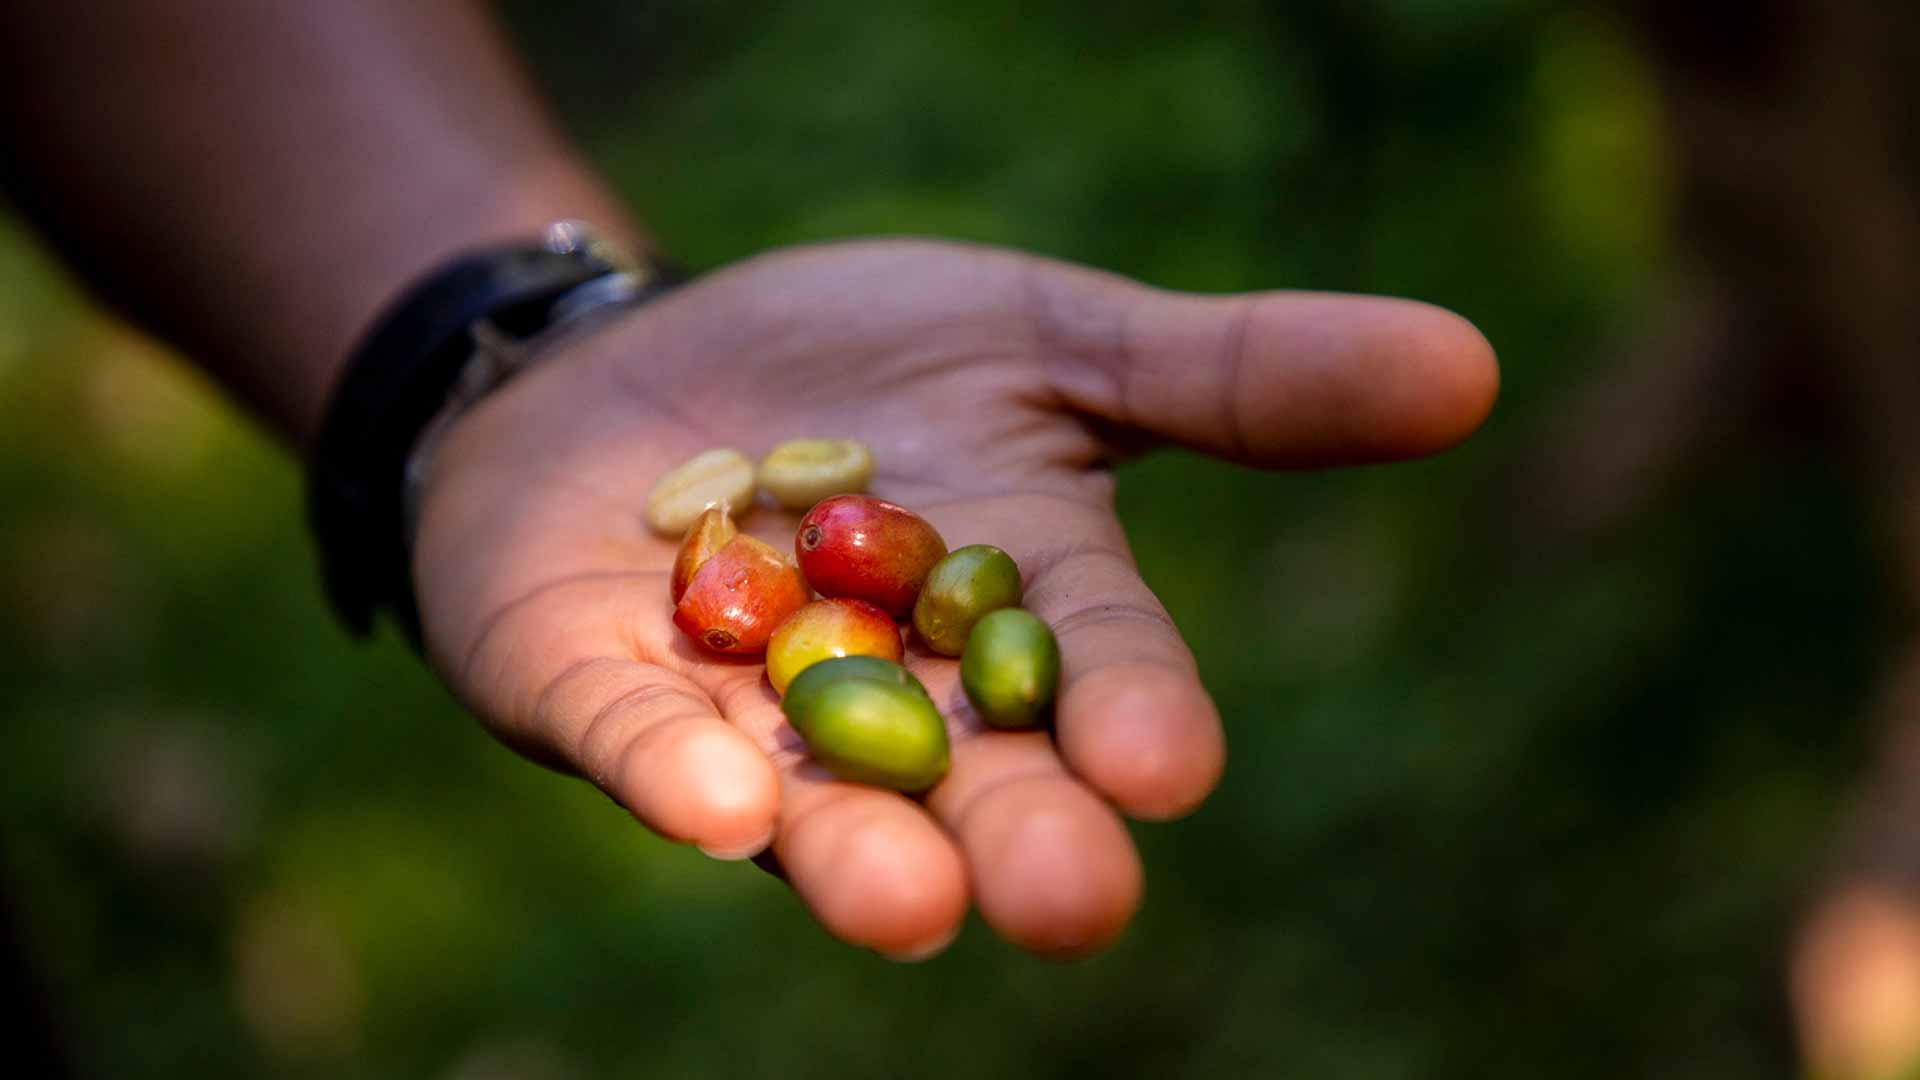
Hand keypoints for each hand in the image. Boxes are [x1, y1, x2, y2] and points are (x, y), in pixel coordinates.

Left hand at [411, 239, 1496, 957]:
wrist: (637, 361)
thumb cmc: (860, 362)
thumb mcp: (1051, 338)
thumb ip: (1234, 377)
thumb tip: (1472, 363)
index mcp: (1014, 606)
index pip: (1092, 667)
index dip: (1130, 713)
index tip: (1168, 767)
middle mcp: (893, 690)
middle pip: (969, 772)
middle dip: (1018, 833)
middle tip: (1073, 901)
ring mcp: (739, 701)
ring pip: (810, 796)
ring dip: (857, 852)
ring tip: (912, 906)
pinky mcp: (593, 685)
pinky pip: (631, 741)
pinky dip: (670, 770)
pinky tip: (712, 811)